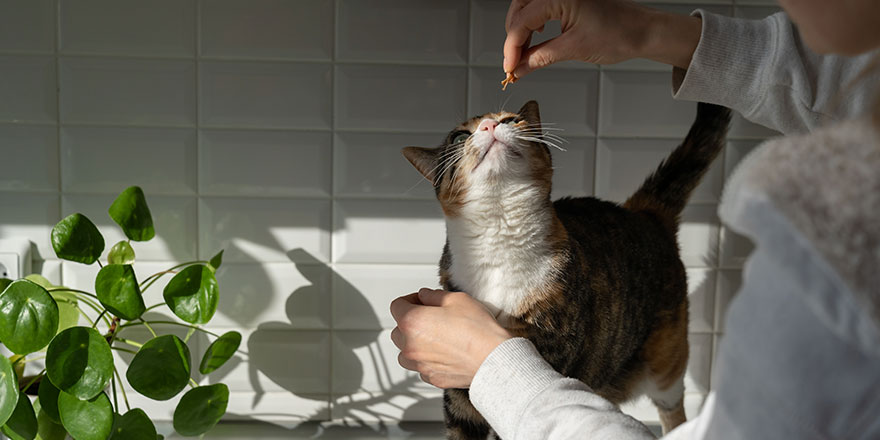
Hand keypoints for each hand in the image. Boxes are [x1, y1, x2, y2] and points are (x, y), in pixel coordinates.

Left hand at [390, 288, 512, 388]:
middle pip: (398, 330)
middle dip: (410, 321)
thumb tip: (425, 296)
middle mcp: (410, 345)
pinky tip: (444, 352)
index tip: (421, 300)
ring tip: (434, 337)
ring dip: (414, 343)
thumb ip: (433, 295)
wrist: (494, 359)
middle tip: (430, 316)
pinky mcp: (432, 377)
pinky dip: (426, 359)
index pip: (397, 306)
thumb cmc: (478, 330)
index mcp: (412, 322)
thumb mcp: (456, 299)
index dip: (409, 299)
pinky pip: (421, 367)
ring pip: (405, 352)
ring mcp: (420, 365)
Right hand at [503, 0, 701, 77]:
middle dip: (514, 37)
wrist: (643, 31)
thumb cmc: (619, 33)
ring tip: (523, 53)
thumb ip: (540, 57)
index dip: (511, 47)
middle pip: (520, 9)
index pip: (522, 21)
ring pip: (527, 6)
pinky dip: (535, 22)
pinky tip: (536, 36)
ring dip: (522, 29)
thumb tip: (520, 67)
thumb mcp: (573, 49)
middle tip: (513, 62)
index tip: (509, 67)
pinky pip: (541, 5)